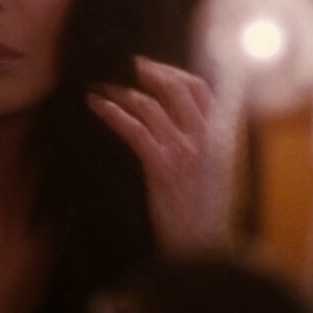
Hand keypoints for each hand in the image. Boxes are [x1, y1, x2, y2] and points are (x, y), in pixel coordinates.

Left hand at [86, 56, 222, 256]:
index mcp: (217, 137)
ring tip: (100, 85)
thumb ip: (200, 144)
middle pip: (176, 87)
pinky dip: (112, 113)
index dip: (173, 71)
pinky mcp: (163, 168)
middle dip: (146, 71)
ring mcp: (185, 152)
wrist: (202, 247)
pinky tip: (96, 105)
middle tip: (122, 65)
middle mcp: (204, 139)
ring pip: (151, 105)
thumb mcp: (211, 172)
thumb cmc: (201, 213)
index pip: (200, 88)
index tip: (150, 66)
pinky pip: (135, 130)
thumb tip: (177, 122)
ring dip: (121, 90)